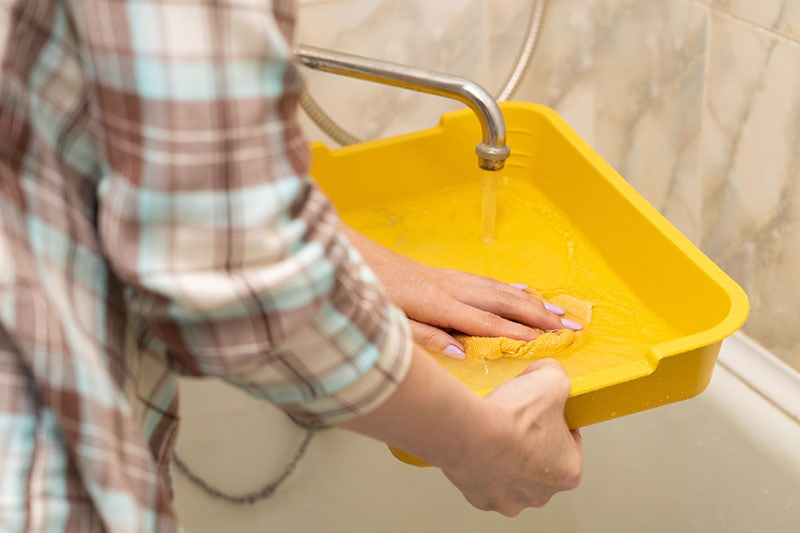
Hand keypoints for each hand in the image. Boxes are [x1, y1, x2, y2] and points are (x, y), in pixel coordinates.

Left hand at [340, 224, 568, 356]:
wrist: (348, 257)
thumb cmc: (364, 292)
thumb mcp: (389, 324)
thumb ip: (425, 338)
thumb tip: (460, 353)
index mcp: (437, 304)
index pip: (487, 321)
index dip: (518, 332)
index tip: (548, 339)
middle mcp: (448, 288)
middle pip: (502, 301)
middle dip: (539, 314)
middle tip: (570, 324)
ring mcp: (447, 279)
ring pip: (497, 288)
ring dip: (529, 300)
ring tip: (557, 310)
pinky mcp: (441, 275)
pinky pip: (484, 281)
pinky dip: (507, 287)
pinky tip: (518, 290)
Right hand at [442, 358, 581, 514]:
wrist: (470, 431)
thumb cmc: (512, 417)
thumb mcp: (552, 379)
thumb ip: (558, 376)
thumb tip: (551, 373)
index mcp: (569, 471)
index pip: (570, 441)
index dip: (556, 420)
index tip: (542, 411)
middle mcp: (541, 494)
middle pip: (541, 462)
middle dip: (531, 442)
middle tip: (516, 420)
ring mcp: (509, 500)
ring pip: (512, 475)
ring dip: (506, 456)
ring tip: (496, 432)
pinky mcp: (480, 498)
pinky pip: (484, 479)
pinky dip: (481, 464)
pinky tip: (479, 444)